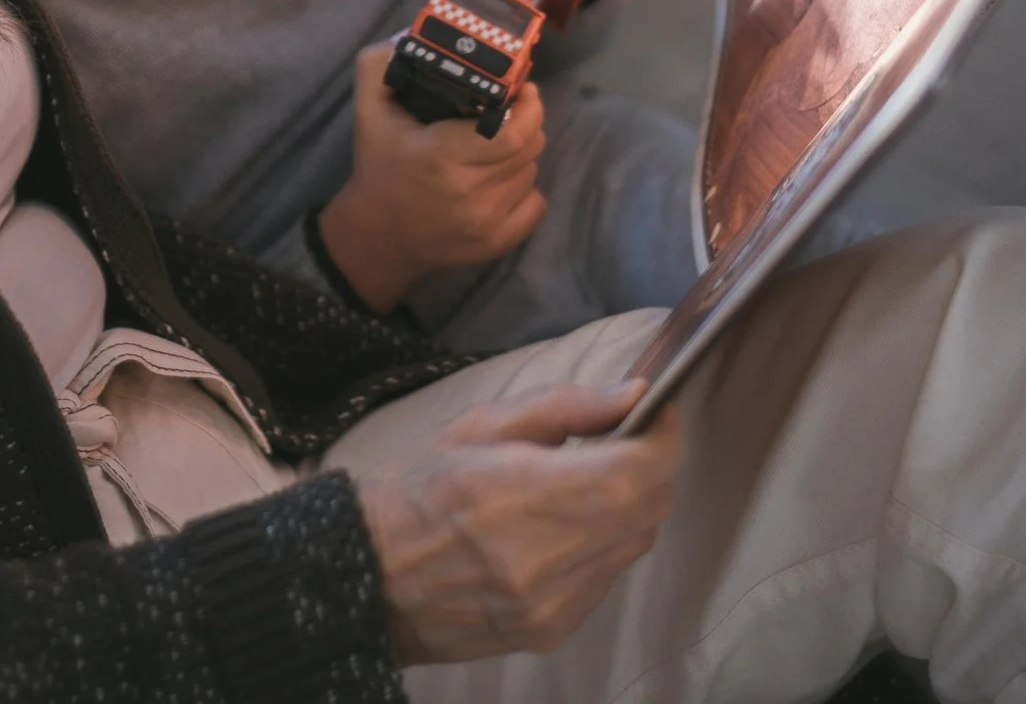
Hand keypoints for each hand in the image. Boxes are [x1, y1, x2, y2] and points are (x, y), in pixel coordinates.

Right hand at [317, 45, 547, 312]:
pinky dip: (524, 189)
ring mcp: (485, 222)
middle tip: (507, 116)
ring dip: (520, 157)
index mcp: (440, 155)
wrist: (376, 238)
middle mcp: (468, 192)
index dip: (529, 108)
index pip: (512, 133)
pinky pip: (535, 204)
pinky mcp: (497, 244)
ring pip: (531, 173)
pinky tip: (499, 182)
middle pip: (529, 148)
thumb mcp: (368, 111)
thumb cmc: (378, 167)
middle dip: (525, 126)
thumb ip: (379, 65)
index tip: (523, 91)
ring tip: (495, 151)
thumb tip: (409, 35)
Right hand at [356, 382, 682, 663]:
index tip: (654, 412)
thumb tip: (635, 393)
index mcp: (519, 492)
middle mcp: (542, 558)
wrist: (363, 578)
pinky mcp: (551, 631)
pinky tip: (558, 531)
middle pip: (648, 508)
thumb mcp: (476, 426)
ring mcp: (550, 604)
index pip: (637, 471)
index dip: (662, 437)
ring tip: (579, 486)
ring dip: (627, 507)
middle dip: (648, 467)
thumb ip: (563, 406)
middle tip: (616, 442)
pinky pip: (607, 578)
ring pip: (634, 543)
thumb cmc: (413, 489)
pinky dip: (601, 545)